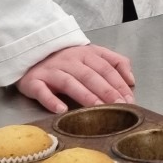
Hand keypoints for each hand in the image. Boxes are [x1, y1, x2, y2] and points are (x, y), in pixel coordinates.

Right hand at [15, 44, 136, 112]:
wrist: (31, 52)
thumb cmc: (67, 60)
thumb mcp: (92, 55)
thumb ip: (115, 62)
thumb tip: (131, 79)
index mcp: (85, 54)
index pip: (105, 68)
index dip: (118, 83)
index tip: (129, 99)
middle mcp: (69, 61)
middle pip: (90, 75)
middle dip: (106, 91)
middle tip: (119, 106)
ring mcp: (51, 71)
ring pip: (70, 82)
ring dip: (85, 96)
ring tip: (97, 109)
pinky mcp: (34, 81)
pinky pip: (42, 91)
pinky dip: (51, 101)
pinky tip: (61, 110)